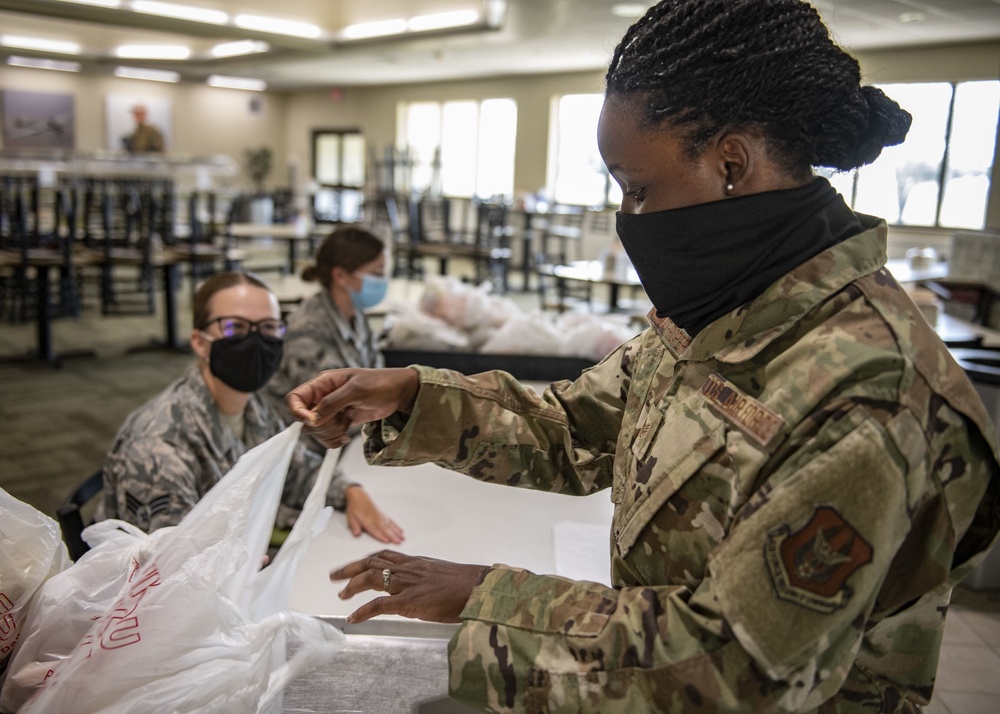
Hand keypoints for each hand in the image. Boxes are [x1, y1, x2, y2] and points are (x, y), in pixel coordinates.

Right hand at [287, 368, 419, 447]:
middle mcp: (323, 397)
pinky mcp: (340, 422)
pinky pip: (327, 437)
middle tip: (341, 420)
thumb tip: (312, 419)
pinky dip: (334, 440)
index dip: (297, 411)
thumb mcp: (357, 390)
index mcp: (323, 383)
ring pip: (316, 431)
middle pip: (305, 420)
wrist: (399, 394)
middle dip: (322, 426)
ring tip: (347, 425)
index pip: (295, 398)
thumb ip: (333, 403)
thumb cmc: (380, 384)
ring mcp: (331, 411)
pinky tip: (346, 436)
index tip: (311, 421)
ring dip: (330, 433)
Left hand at [331, 550, 489, 623]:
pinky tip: (353, 617)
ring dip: (352, 585)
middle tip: (335, 575)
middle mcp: (408, 568)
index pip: (385, 555)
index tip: (355, 564)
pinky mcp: (409, 601)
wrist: (479, 588)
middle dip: (351, 568)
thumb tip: (422, 591)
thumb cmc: (468, 586)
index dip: (367, 559)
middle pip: (372, 562)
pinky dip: (363, 611)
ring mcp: (408, 584)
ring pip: (371, 577)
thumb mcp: (442, 577)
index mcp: (417, 562)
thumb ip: (427, 581)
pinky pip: (379, 605)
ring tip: (341, 593)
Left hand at [344, 486, 404, 543]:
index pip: (375, 529)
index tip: (387, 540)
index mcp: (367, 520)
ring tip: (402, 538)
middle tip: (399, 541)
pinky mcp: (383, 515)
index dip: (381, 535)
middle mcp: (375, 518)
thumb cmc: (354, 508)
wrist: (359, 496)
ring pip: (390, 525)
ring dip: (396, 532)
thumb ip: (354, 526)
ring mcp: (380, 516)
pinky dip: (396, 526)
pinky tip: (401, 531)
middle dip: (392, 535)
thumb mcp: (350, 517)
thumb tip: (356, 534)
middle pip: (385, 528)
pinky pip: (391, 521)